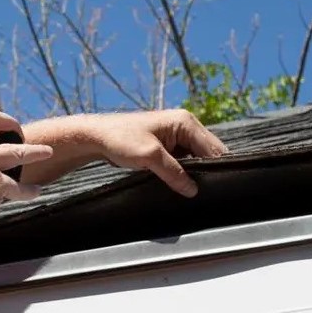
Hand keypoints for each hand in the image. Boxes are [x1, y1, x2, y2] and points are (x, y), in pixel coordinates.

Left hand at [90, 109, 226, 196]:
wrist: (95, 137)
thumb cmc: (120, 139)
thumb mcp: (150, 157)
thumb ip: (174, 173)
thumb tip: (193, 190)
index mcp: (186, 122)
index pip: (213, 148)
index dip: (216, 168)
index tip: (215, 188)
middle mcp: (186, 126)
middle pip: (209, 153)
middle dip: (207, 170)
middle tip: (205, 191)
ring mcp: (178, 136)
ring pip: (198, 158)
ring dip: (196, 172)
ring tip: (194, 189)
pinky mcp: (170, 146)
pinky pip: (186, 160)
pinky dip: (186, 172)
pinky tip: (183, 184)